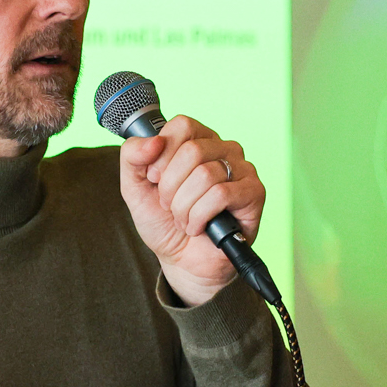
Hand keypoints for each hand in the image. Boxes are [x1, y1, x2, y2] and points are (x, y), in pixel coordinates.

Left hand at [119, 114, 264, 305]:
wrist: (181, 260)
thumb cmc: (164, 221)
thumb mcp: (135, 187)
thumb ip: (132, 157)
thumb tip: (154, 141)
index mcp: (198, 140)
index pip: (182, 125)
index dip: (162, 155)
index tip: (155, 179)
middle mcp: (223, 149)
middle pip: (192, 151)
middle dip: (170, 187)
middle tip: (170, 206)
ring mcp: (242, 169)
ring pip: (204, 175)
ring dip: (183, 207)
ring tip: (184, 219)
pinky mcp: (254, 192)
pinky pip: (221, 194)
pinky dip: (200, 216)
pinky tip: (199, 227)